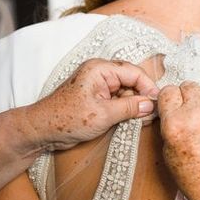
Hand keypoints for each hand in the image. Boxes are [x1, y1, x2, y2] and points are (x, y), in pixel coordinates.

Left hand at [26, 59, 158, 150]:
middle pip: (131, 80)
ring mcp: (97, 85)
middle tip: (150, 114)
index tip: (157, 103)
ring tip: (139, 120)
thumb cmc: (66, 119)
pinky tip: (130, 120)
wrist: (42, 130)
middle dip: (141, 97)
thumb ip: (129, 107)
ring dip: (133, 105)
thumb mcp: (103, 114)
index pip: (133, 72)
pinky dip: (125, 109)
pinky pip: (117, 99)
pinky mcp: (96, 97)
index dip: (148, 87)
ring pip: (125, 91)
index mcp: (100, 69)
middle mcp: (99, 73)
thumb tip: (150, 105)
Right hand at [158, 82, 199, 199]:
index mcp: (175, 123)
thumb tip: (170, 109)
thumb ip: (169, 125)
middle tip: (185, 109)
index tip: (170, 104)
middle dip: (184, 96)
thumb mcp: (168, 152)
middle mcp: (196, 114)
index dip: (168, 99)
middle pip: (187, 85)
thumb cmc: (196, 178)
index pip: (167, 91)